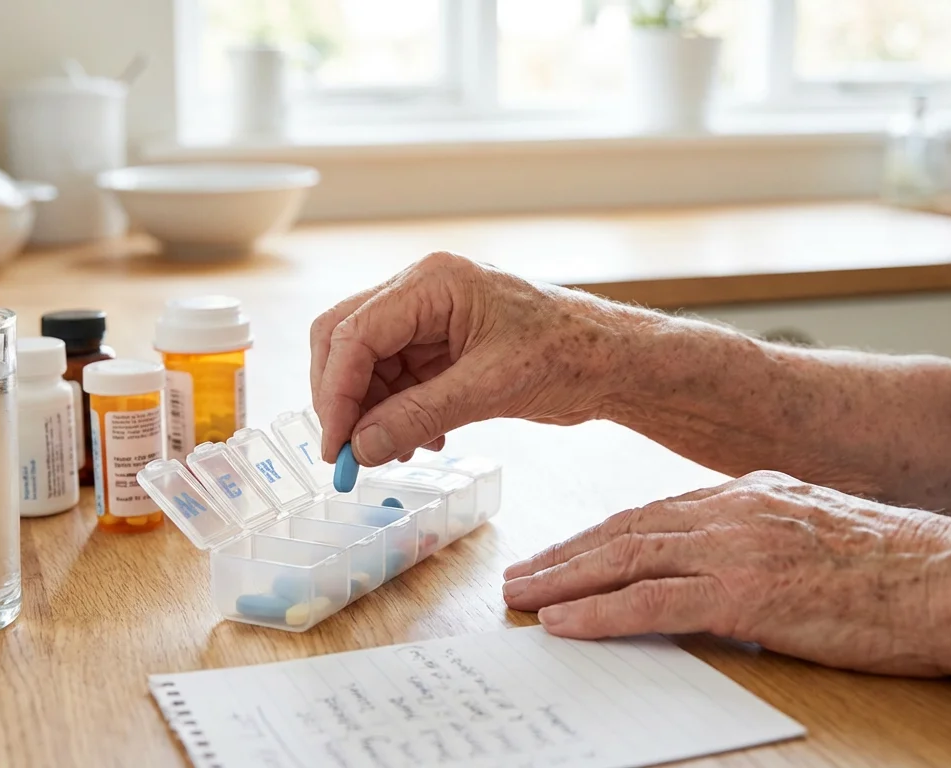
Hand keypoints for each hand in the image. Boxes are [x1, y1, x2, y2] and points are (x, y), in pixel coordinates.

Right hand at [309, 252, 621, 463]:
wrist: (613, 362)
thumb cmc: (569, 354)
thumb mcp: (491, 388)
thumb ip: (419, 416)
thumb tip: (361, 448)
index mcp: (432, 282)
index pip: (354, 333)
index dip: (336, 393)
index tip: (336, 446)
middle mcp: (422, 292)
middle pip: (346, 340)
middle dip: (342, 399)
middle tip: (347, 453)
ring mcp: (429, 319)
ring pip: (367, 365)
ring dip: (371, 413)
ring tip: (392, 453)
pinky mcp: (440, 347)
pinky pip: (396, 380)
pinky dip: (396, 414)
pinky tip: (420, 442)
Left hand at [502, 471, 950, 701]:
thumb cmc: (899, 568)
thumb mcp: (817, 535)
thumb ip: (762, 542)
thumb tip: (724, 577)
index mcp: (749, 494)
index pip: (654, 513)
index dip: (600, 536)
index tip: (566, 553)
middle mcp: (732, 511)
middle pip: (626, 531)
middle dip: (567, 555)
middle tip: (523, 575)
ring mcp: (736, 549)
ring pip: (625, 560)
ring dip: (566, 582)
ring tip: (525, 598)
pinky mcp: (744, 592)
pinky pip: (652, 603)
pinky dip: (601, 613)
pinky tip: (565, 624)